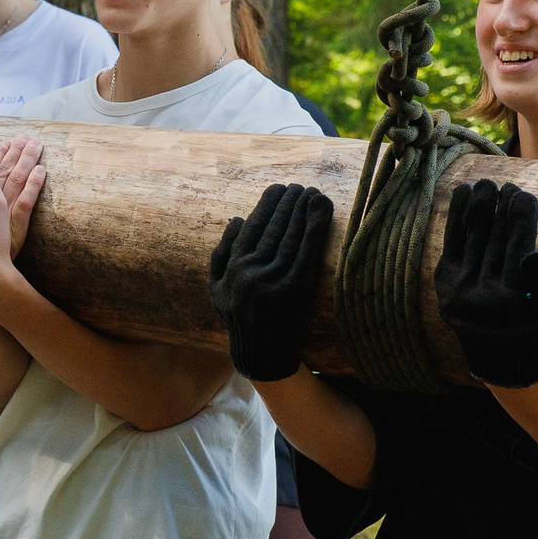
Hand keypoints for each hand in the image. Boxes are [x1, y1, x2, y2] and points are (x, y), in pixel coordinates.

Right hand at [0, 136, 44, 255]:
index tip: (2, 145)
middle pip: (1, 170)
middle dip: (12, 152)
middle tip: (23, 138)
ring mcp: (2, 215)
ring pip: (15, 180)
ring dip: (25, 160)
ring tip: (34, 144)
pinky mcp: (16, 228)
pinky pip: (26, 202)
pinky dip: (34, 185)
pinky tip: (42, 171)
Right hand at [208, 183, 334, 381]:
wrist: (260, 353)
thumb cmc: (238, 317)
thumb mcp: (217, 288)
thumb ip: (221, 253)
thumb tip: (235, 219)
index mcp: (232, 269)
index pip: (252, 227)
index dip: (266, 205)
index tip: (278, 188)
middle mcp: (250, 272)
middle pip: (272, 228)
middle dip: (287, 203)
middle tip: (298, 186)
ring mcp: (273, 281)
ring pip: (290, 236)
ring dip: (302, 210)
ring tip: (311, 192)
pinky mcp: (295, 290)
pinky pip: (306, 252)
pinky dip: (314, 228)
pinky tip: (320, 210)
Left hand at [435, 179, 537, 388]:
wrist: (493, 356)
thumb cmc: (529, 330)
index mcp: (510, 301)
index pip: (516, 249)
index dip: (519, 219)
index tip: (525, 194)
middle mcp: (480, 294)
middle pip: (493, 239)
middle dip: (501, 209)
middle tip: (509, 185)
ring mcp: (457, 287)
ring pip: (471, 236)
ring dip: (479, 207)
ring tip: (488, 183)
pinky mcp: (442, 281)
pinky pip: (451, 240)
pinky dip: (456, 215)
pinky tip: (463, 191)